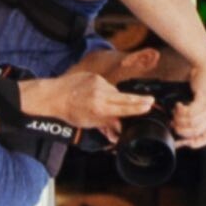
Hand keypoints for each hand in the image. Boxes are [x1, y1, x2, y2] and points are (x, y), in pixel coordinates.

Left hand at [20, 64, 153, 142]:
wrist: (54, 95)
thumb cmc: (69, 112)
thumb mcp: (88, 122)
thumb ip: (106, 124)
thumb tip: (119, 130)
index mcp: (98, 108)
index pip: (122, 108)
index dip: (136, 108)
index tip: (147, 106)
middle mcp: (99, 94)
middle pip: (124, 97)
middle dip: (138, 100)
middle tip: (151, 100)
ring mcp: (97, 83)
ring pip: (114, 92)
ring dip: (115, 98)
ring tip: (104, 105)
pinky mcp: (94, 76)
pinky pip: (106, 85)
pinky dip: (105, 91)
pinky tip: (96, 96)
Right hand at [174, 55, 205, 148]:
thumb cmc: (201, 82)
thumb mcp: (199, 102)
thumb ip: (193, 114)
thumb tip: (177, 125)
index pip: (205, 139)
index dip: (192, 143)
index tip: (178, 140)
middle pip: (195, 133)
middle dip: (181, 131)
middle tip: (173, 123)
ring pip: (191, 124)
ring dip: (179, 120)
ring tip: (175, 112)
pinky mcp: (205, 99)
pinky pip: (190, 113)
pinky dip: (181, 111)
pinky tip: (178, 105)